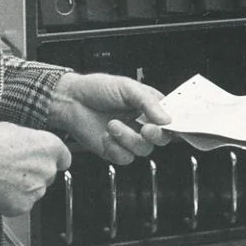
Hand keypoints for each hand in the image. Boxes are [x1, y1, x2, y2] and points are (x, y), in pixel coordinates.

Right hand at [0, 121, 70, 216]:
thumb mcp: (12, 129)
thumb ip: (27, 140)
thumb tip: (24, 144)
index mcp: (50, 146)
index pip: (63, 158)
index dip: (52, 159)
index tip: (44, 160)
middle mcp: (48, 169)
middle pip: (47, 175)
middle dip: (34, 174)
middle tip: (13, 168)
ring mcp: (37, 190)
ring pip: (34, 191)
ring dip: (22, 188)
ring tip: (1, 178)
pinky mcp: (24, 206)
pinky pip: (20, 204)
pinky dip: (11, 201)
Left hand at [52, 72, 171, 163]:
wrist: (70, 100)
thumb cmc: (97, 88)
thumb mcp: (126, 87)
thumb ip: (148, 102)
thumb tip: (166, 119)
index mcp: (149, 106)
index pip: (171, 118)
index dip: (175, 124)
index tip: (171, 125)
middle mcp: (142, 123)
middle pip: (162, 138)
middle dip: (156, 135)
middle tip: (146, 128)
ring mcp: (129, 138)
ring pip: (143, 149)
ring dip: (128, 139)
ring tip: (112, 124)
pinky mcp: (114, 150)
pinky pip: (125, 158)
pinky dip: (115, 148)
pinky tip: (105, 135)